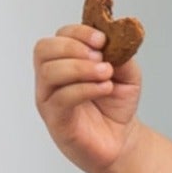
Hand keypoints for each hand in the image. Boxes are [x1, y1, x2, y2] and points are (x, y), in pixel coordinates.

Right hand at [33, 23, 142, 172]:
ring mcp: (49, 98)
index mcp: (65, 60)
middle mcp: (51, 77)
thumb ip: (120, 54)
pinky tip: (105, 88)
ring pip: (50, 72)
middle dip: (74, 48)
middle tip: (101, 57)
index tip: (102, 40)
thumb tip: (113, 40)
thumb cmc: (116, 105)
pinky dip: (85, 88)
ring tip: (106, 74)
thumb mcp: (127, 73)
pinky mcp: (55, 119)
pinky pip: (61, 98)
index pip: (59, 36)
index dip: (79, 33)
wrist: (121, 140)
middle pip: (44, 49)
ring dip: (80, 68)